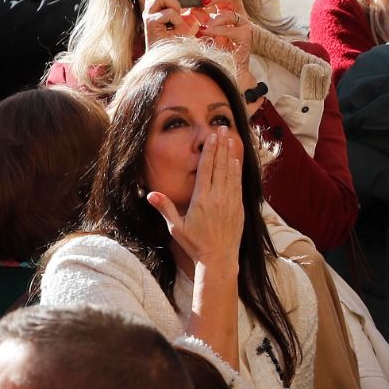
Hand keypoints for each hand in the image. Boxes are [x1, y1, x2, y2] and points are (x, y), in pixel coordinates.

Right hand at [140, 0, 201, 49]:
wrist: (176, 57)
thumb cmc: (182, 37)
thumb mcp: (191, 13)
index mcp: (159, 2)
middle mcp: (150, 6)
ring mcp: (148, 15)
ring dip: (176, 5)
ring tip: (181, 19)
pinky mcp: (150, 25)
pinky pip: (167, 12)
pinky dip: (177, 20)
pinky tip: (178, 29)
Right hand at [146, 126, 243, 269]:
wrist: (219, 259)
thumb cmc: (195, 244)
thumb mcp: (176, 228)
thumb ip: (164, 208)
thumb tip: (149, 194)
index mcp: (201, 199)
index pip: (206, 169)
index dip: (209, 151)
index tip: (211, 137)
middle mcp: (217, 197)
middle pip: (219, 165)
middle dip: (220, 145)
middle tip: (222, 128)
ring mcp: (230, 201)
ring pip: (230, 172)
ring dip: (230, 153)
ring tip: (230, 137)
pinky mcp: (238, 207)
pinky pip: (237, 183)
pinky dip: (237, 170)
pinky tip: (236, 160)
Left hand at [197, 0, 254, 83]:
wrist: (229, 70)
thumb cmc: (216, 49)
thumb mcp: (204, 30)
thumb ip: (199, 18)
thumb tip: (188, 7)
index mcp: (227, 10)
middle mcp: (237, 14)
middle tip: (203, 1)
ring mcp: (243, 24)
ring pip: (230, 13)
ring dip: (214, 20)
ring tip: (202, 27)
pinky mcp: (246, 36)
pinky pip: (231, 29)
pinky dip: (217, 31)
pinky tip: (206, 34)